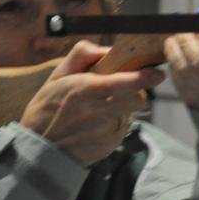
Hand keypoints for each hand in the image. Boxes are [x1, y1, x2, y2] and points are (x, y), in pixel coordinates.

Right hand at [20, 40, 164, 165]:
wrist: (41, 150)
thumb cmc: (46, 109)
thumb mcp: (56, 76)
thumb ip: (82, 55)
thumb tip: (107, 49)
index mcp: (85, 90)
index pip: (124, 83)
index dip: (144, 78)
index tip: (157, 73)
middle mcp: (98, 111)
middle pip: (137, 98)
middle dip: (135, 91)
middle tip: (120, 90)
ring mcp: (106, 130)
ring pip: (130, 112)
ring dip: (122, 107)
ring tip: (99, 110)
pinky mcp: (110, 144)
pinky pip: (122, 128)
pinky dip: (114, 124)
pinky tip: (95, 126)